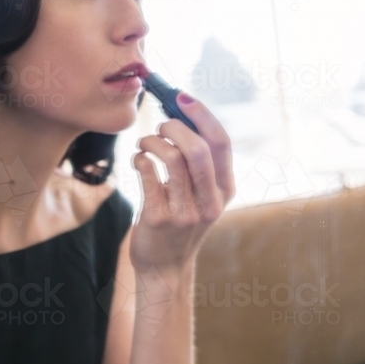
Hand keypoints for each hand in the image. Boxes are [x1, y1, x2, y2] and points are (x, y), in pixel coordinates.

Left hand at [130, 93, 234, 272]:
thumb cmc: (179, 220)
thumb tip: (180, 114)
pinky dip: (140, 159)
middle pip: (198, 149)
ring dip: (153, 141)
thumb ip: (198, 163)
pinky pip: (148, 175)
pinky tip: (139, 161)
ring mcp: (186, 212)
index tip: (182, 97)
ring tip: (146, 143)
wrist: (164, 266)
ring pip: (172, 159)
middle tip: (161, 124)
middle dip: (175, 126)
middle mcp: (210, 201)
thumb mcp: (201, 195)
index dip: (202, 115)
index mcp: (225, 189)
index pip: (222, 143)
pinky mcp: (159, 219)